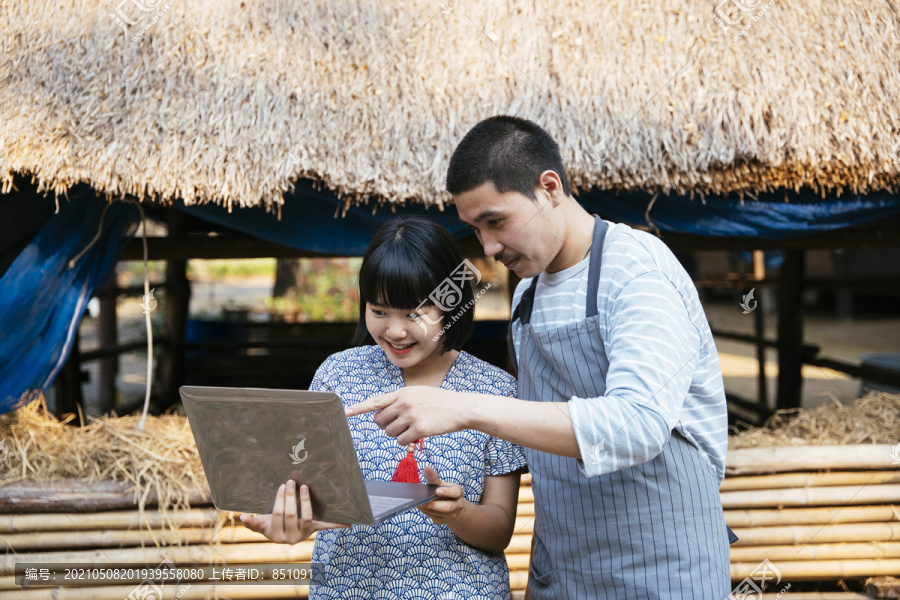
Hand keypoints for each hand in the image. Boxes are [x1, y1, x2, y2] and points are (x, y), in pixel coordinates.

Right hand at [239, 480, 349, 543]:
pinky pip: (326, 527)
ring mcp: (305, 534)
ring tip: (305, 486)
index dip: (280, 501)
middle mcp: (292, 538)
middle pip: (292, 516)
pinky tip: (349, 523)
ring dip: (306, 502)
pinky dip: (337, 524)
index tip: (282, 486)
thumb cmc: (269, 525)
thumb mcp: (260, 524)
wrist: (281, 534)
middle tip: (291, 481)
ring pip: (307, 518)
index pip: (278, 516)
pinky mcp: (314, 530)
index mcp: (277, 535)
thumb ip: (252, 522)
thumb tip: (242, 517)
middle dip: (291, 498)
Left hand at [344, 386, 469, 445]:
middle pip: (380, 421)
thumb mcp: (418, 393)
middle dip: (386, 425)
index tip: (345, 412)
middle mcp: (404, 403)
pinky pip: (400, 441)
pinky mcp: (418, 429)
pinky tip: (417, 434)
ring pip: (389, 433)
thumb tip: (384, 414)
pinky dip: (405, 441)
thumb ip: (401, 400)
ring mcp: (410, 416)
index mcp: (402, 393)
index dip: (359, 408)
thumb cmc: (440, 402)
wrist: (460, 408)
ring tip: (412, 427)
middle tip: (400, 424)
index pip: (376, 401)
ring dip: (397, 434)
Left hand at [416, 466, 466, 525]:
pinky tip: (420, 507)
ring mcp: (451, 515)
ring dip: (427, 509)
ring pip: (439, 514)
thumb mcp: (440, 483)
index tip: (437, 490)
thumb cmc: (444, 491)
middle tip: (423, 502)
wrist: (450, 505)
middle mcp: (457, 505)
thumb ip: (434, 477)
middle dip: (435, 505)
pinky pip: (433, 517)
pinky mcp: (443, 521)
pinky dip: (426, 512)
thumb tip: (426, 468)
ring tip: (417, 503)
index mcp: (458, 493)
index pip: (455, 492)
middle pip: (448, 507)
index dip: (447, 492)